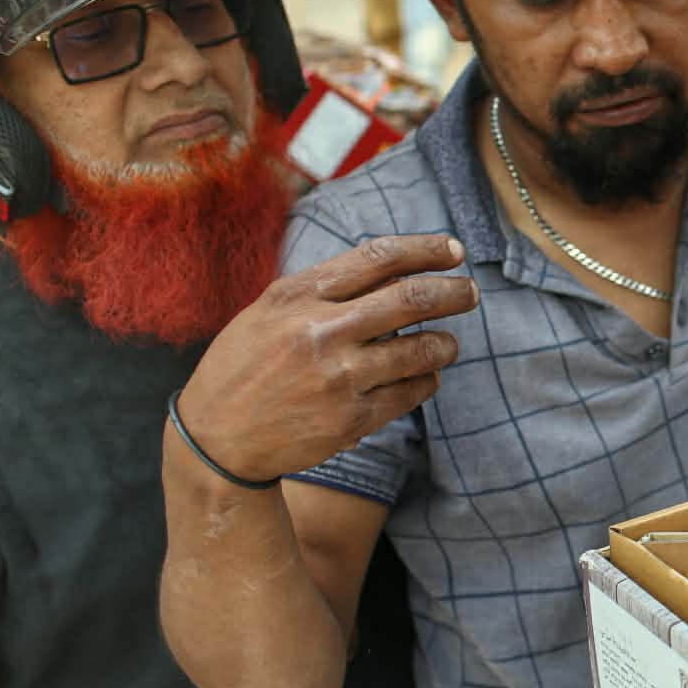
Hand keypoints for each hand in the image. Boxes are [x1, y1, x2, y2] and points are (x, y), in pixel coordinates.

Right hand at [174, 235, 479, 482]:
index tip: (454, 250)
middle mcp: (320, 332)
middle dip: (453, 293)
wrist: (216, 437)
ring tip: (448, 343)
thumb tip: (398, 268)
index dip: (425, 250)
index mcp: (298, 295)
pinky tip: (426, 377)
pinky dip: (427, 381)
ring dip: (445, 343)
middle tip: (470, 293)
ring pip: (421, 350)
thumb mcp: (272, 311)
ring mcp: (338, 378)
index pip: (379, 257)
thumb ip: (327, 289)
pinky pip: (411, 393)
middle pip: (412, 299)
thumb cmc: (247, 364)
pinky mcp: (351, 420)